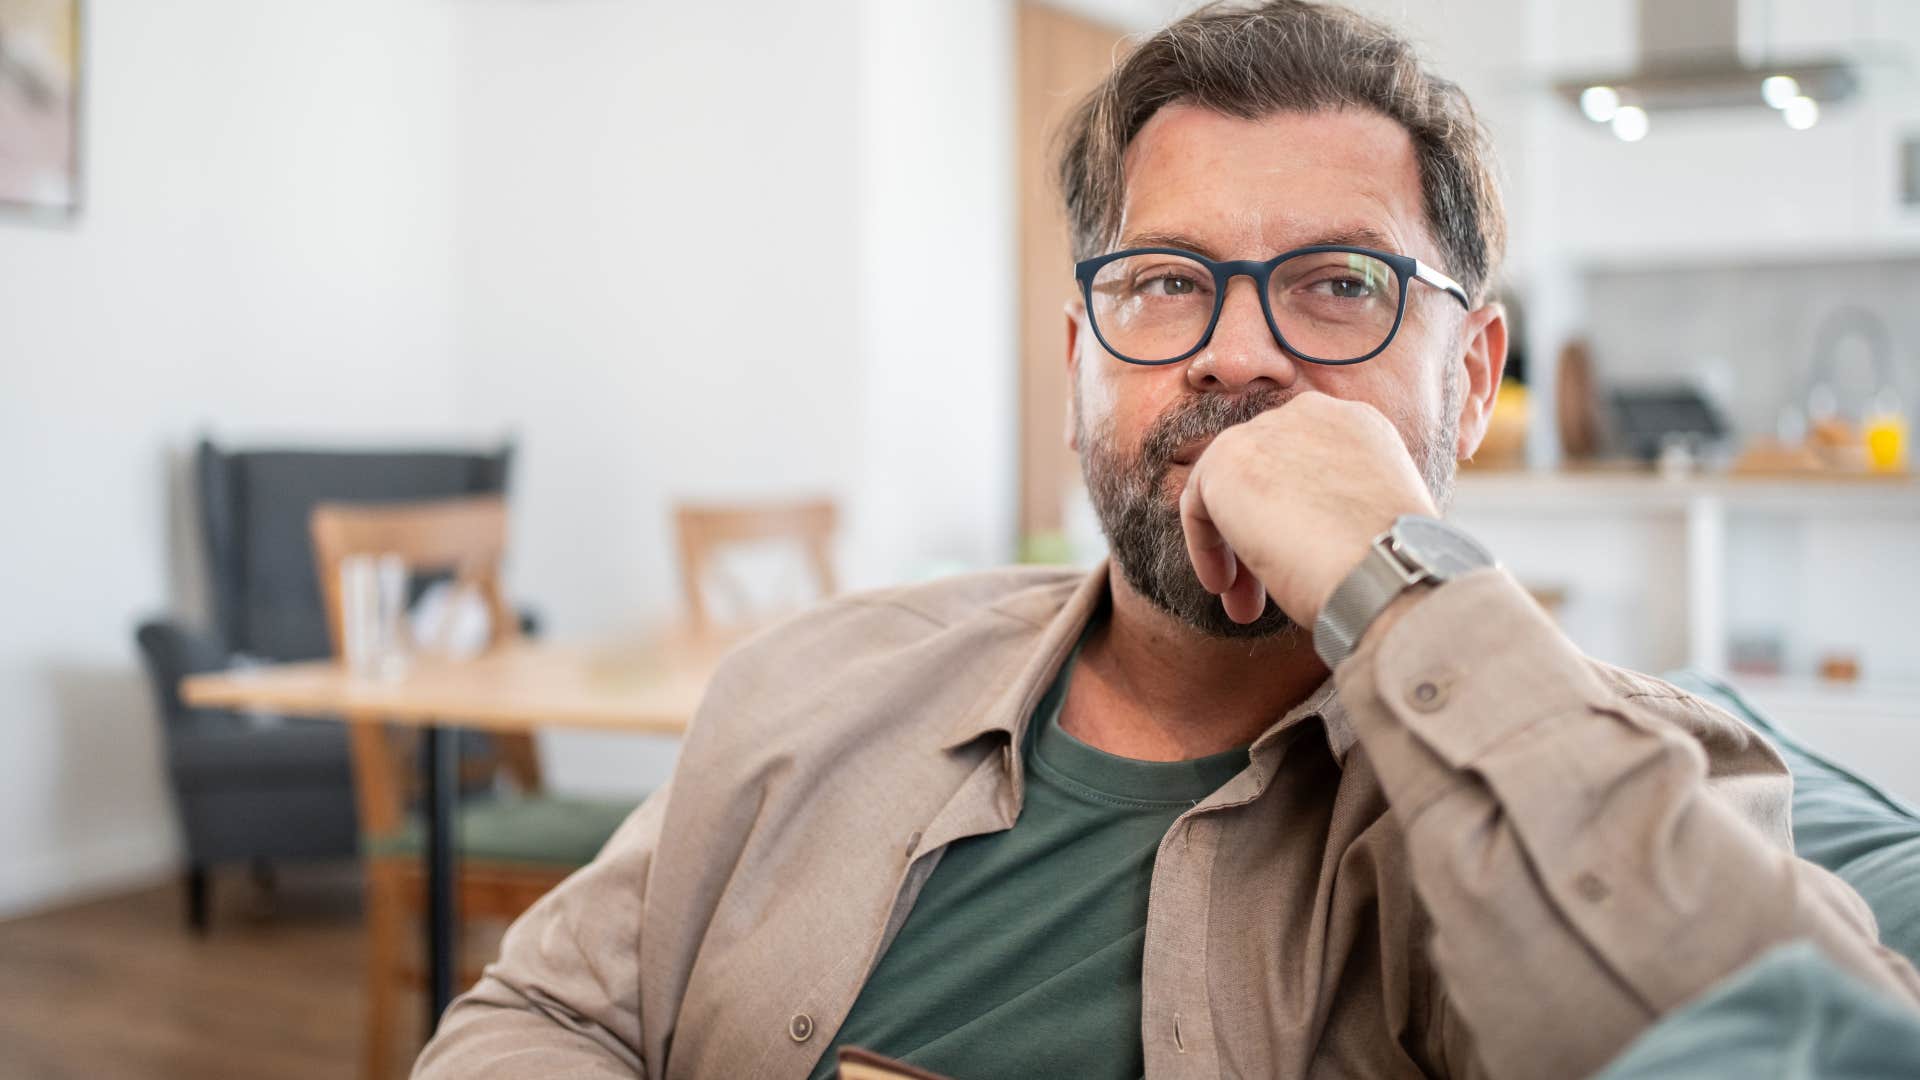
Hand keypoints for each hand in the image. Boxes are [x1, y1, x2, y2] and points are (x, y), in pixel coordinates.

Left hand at [1178, 391, 1439, 627]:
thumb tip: (1302, 536)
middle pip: (1265, 475)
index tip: (1300, 566)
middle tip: (1262, 595)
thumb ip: (1337, 506)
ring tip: (1244, 606)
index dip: (1295, 519)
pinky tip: (1224, 587)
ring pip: (1231, 490)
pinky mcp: (1227, 456)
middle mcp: (1314, 413)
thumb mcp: (1373, 520)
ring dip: (1233, 549)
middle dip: (1260, 535)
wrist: (1390, 569)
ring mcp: (1268, 429)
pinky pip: (1198, 503)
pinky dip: (1205, 547)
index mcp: (1358, 425)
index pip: (1303, 464)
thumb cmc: (1395, 566)